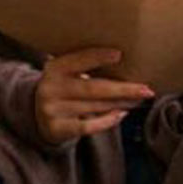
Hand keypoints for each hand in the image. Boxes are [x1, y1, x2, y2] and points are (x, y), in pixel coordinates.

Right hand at [34, 47, 154, 143]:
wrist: (37, 116)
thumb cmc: (63, 88)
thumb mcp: (64, 73)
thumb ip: (82, 66)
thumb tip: (122, 60)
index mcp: (54, 68)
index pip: (78, 60)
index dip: (97, 57)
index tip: (119, 54)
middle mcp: (51, 88)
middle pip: (92, 88)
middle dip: (122, 89)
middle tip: (145, 89)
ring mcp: (53, 110)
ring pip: (94, 107)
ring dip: (121, 103)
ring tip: (139, 99)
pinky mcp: (57, 129)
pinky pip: (89, 126)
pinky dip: (108, 120)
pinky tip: (121, 114)